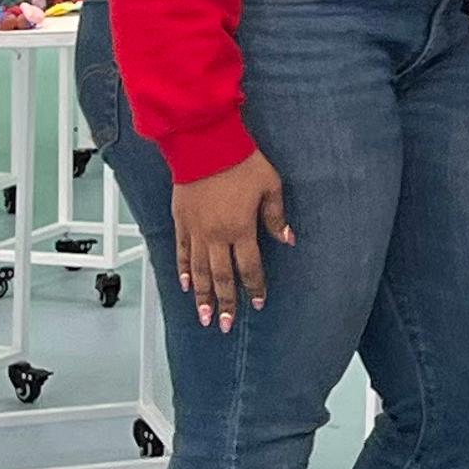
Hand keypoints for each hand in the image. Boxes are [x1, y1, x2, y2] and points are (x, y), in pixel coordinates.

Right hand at [169, 152, 292, 327]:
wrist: (204, 143)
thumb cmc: (240, 160)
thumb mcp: (270, 185)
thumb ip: (277, 216)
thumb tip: (288, 239)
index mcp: (241, 229)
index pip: (250, 268)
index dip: (255, 287)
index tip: (257, 303)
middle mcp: (216, 235)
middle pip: (221, 277)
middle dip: (225, 303)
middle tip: (224, 324)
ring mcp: (196, 230)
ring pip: (199, 271)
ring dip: (202, 295)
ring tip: (204, 316)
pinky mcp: (181, 221)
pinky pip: (181, 252)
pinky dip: (183, 271)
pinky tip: (186, 285)